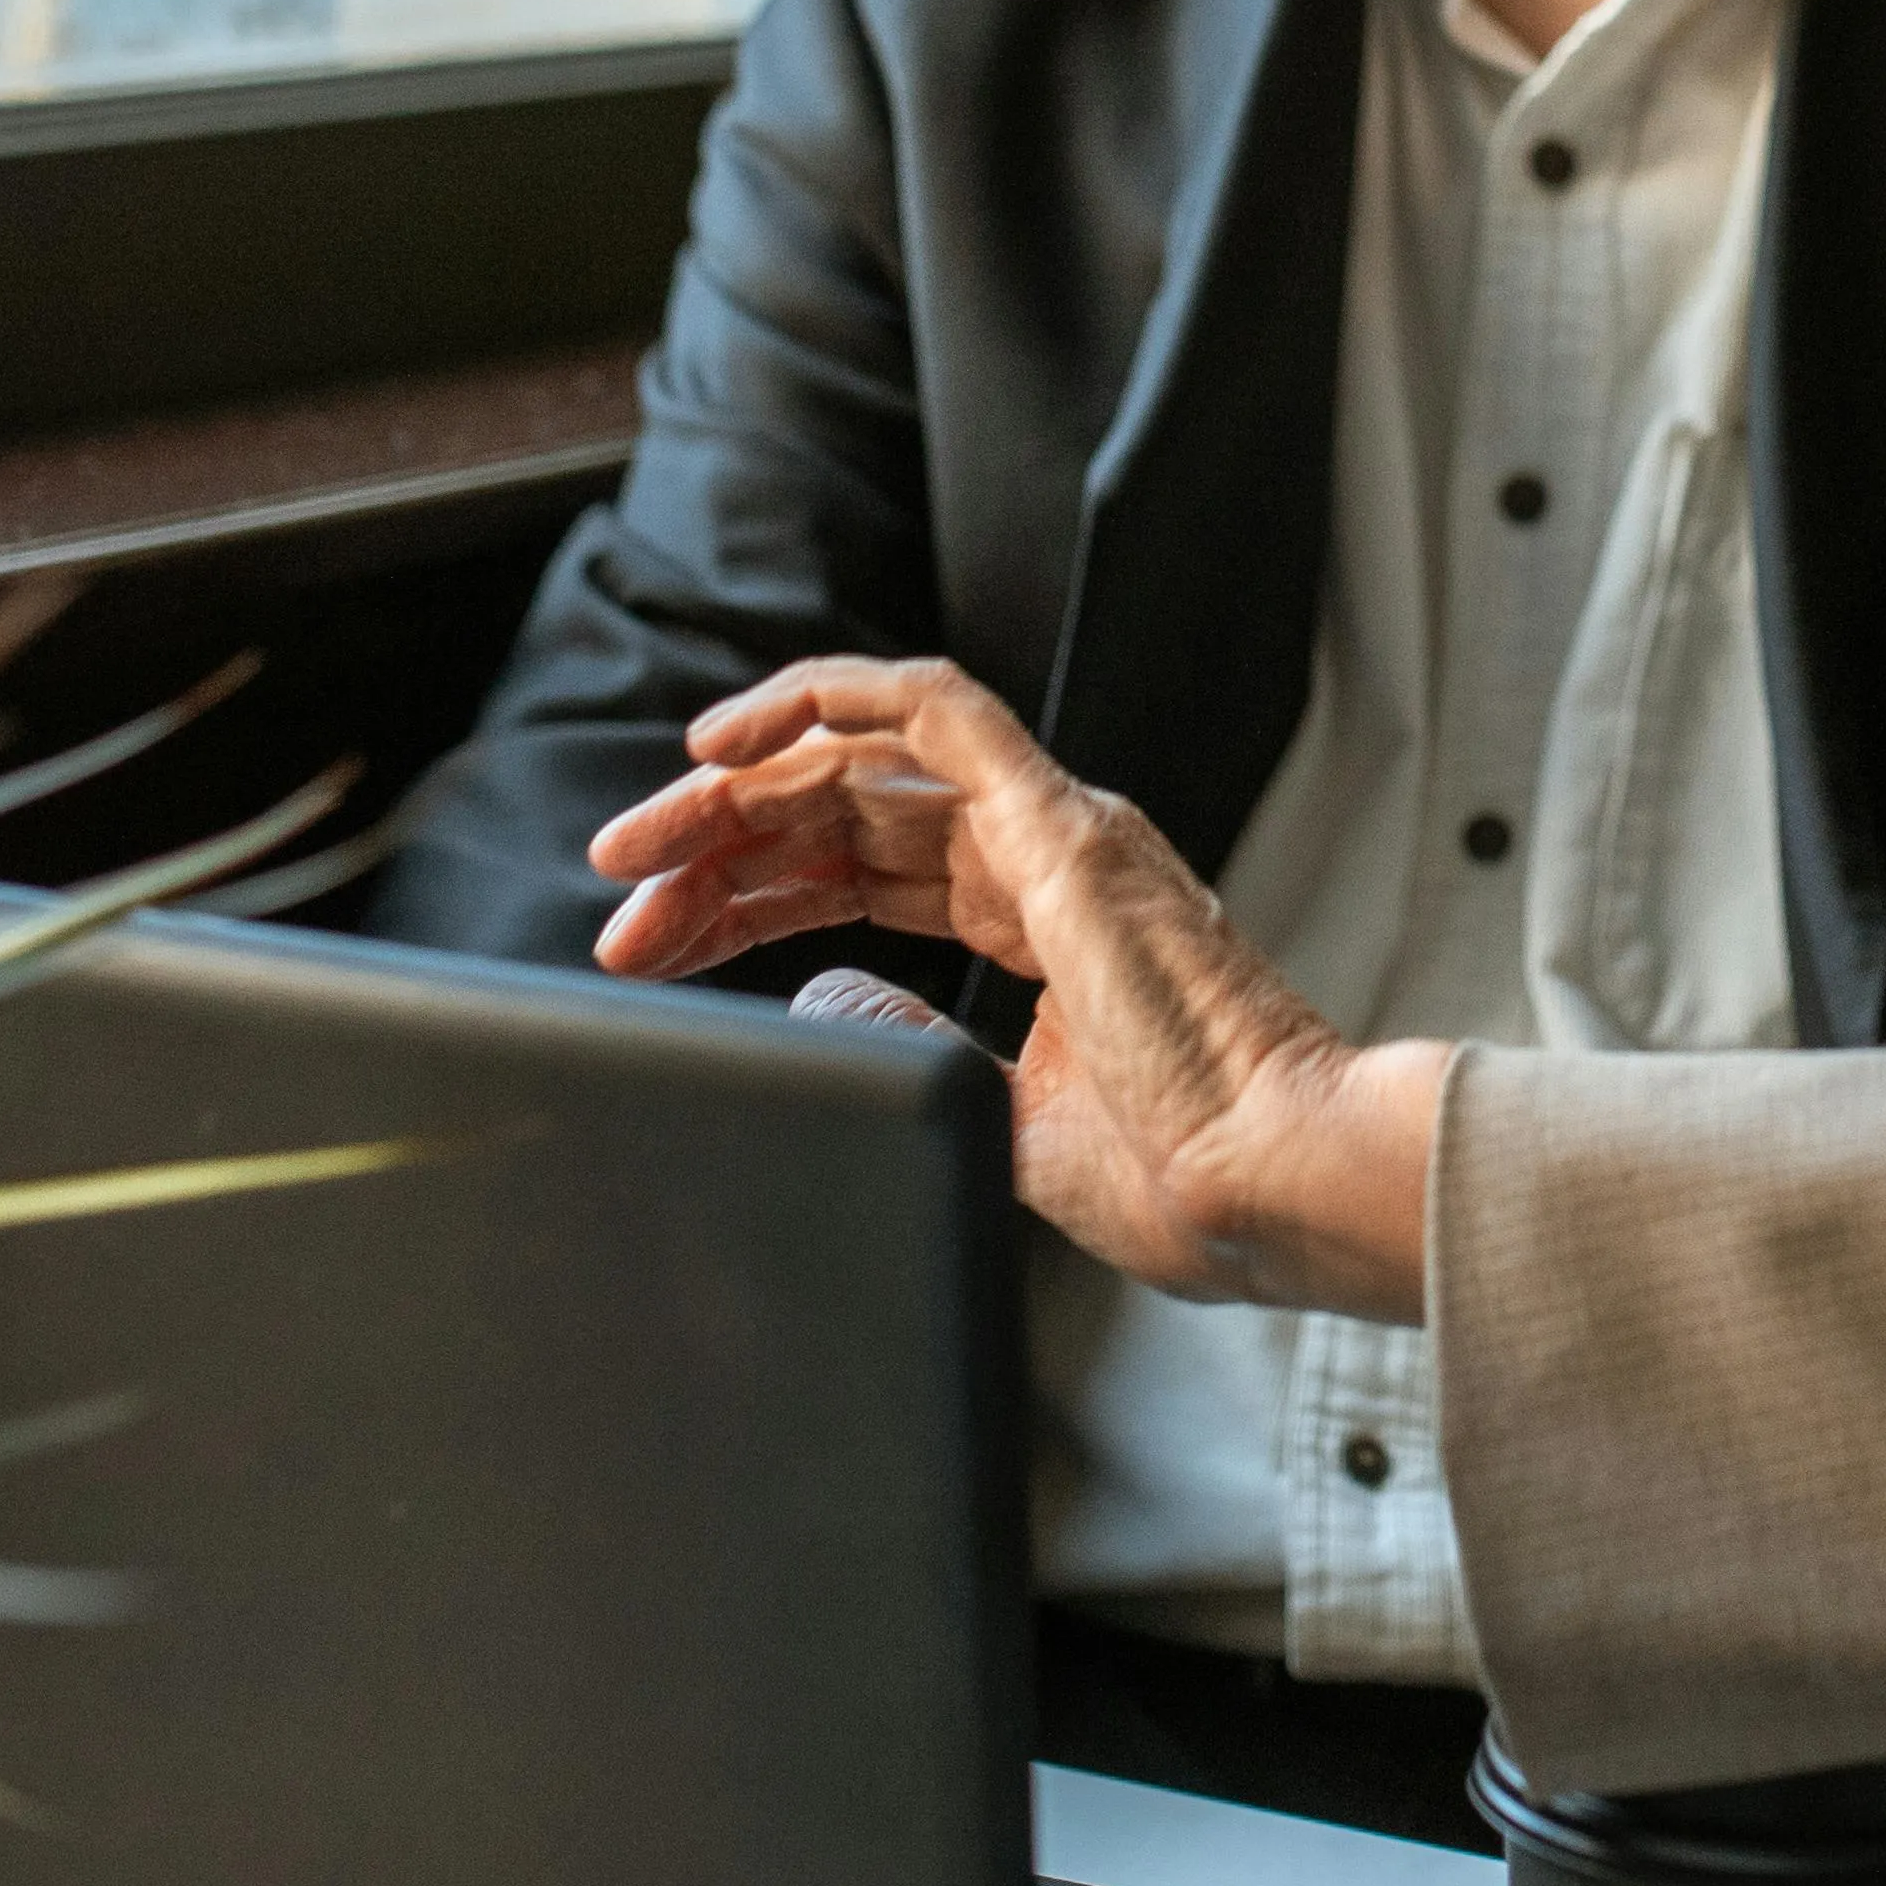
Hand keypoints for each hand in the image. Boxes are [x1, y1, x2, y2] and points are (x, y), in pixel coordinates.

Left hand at [582, 659, 1441, 1318]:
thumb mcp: (997, 1114)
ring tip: (639, 843)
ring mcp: (1056, 833)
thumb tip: (822, 991)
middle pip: (842, 815)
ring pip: (864, 760)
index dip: (744, 897)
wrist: (1268, 1187)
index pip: (857, 876)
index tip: (649, 942)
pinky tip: (733, 738)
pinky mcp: (1062, 826)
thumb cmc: (1179, 1177)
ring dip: (736, 791)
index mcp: (1040, 922)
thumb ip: (908, 1043)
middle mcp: (1044, 857)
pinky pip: (941, 708)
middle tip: (617, 890)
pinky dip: (831, 698)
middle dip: (716, 846)